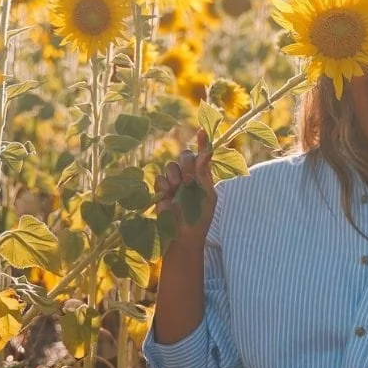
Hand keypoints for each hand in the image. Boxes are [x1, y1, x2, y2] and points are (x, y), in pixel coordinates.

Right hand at [154, 128, 216, 245]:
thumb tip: (207, 153)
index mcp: (204, 177)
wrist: (182, 236)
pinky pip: (160, 178)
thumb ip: (204, 174)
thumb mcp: (206, 195)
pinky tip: (167, 195)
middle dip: (186, 164)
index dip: (203, 142)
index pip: (203, 156)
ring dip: (175, 176)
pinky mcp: (162, 190)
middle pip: (185, 156)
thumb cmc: (199, 218)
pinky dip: (164, 185)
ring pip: (171, 165)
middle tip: (188, 180)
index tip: (201, 131)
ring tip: (177, 190)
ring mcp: (175, 183)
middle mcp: (189, 176)